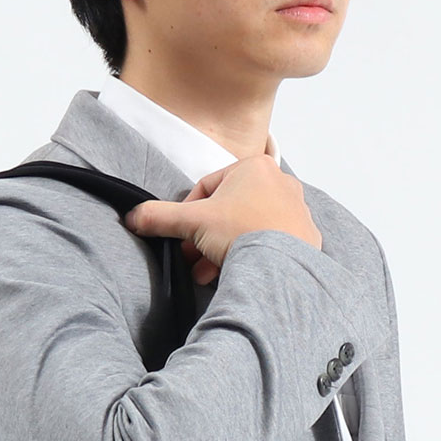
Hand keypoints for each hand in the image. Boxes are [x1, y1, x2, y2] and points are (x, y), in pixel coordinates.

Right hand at [122, 154, 321, 285]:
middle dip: (206, 237)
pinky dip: (252, 256)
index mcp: (254, 167)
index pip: (208, 187)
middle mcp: (280, 182)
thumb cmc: (242, 233)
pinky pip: (271, 243)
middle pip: (229, 210)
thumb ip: (160, 217)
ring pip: (249, 227)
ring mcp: (296, 210)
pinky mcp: (306, 236)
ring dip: (224, 249)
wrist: (279, 266)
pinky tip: (238, 273)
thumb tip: (134, 216)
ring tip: (208, 273)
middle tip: (192, 259)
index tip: (181, 235)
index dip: (189, 213)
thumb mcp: (193, 222)